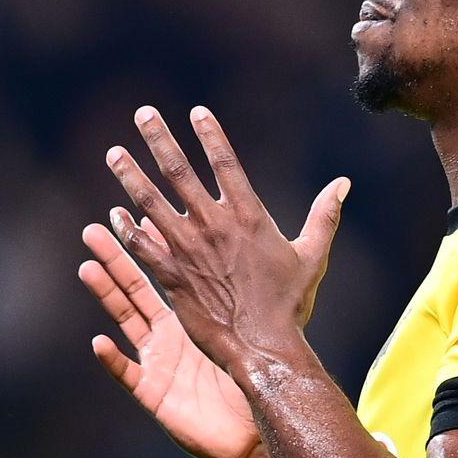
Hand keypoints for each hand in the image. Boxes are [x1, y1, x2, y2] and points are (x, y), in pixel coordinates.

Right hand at [78, 220, 261, 457]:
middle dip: (114, 259)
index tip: (130, 211)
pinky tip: (99, 341)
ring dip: (106, 296)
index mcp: (192, 314)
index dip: (147, 245)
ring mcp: (158, 363)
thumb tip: (256, 242)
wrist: (256, 431)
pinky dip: (113, 360)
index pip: (165, 271)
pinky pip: (128, 375)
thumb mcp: (251, 326)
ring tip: (87, 268)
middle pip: (135, 289)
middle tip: (93, 229)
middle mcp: (169, 335)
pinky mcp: (154, 394)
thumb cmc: (259, 379)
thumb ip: (248, 287)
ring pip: (126, 322)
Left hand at [102, 105, 348, 370]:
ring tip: (115, 153)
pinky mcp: (170, 275)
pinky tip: (114, 214)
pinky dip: (127, 228)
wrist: (262, 345)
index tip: (197, 111)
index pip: (225, 162)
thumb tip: (343, 184)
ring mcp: (188, 249)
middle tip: (143, 114)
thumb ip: (324, 215)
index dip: (210, 134)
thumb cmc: (290, 303)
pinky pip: (142, 245)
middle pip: (179, 171)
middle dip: (159, 139)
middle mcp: (214, 225)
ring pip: (151, 202)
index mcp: (248, 215)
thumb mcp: (312, 255)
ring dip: (130, 175)